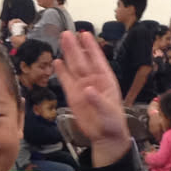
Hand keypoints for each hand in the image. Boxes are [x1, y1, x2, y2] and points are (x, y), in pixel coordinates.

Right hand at [55, 29, 130, 167]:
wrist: (105, 136)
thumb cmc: (112, 122)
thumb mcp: (109, 112)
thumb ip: (98, 100)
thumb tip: (87, 89)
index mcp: (106, 80)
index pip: (97, 60)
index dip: (91, 47)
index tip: (85, 34)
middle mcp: (93, 80)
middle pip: (82, 60)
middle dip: (75, 47)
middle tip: (68, 33)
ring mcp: (82, 87)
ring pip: (73, 67)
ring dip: (68, 54)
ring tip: (62, 40)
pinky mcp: (73, 96)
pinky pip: (66, 81)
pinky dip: (61, 72)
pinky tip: (57, 62)